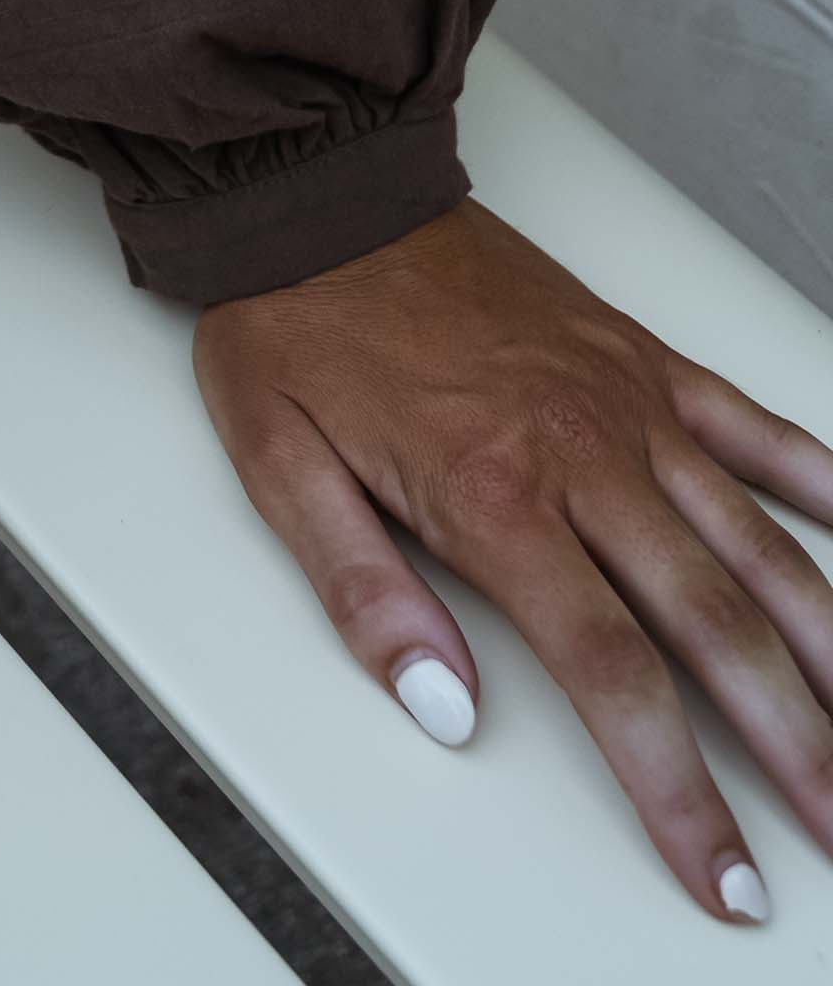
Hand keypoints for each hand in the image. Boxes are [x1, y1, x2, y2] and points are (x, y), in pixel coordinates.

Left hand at [199, 199, 832, 922]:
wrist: (317, 185)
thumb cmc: (294, 321)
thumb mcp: (278, 464)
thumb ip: (363, 594)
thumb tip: (441, 706)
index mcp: (494, 496)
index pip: (613, 676)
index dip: (677, 790)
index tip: (723, 871)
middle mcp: (583, 452)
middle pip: (715, 626)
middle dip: (793, 744)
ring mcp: (625, 401)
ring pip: (757, 541)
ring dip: (825, 644)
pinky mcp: (639, 355)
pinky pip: (749, 424)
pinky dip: (817, 480)